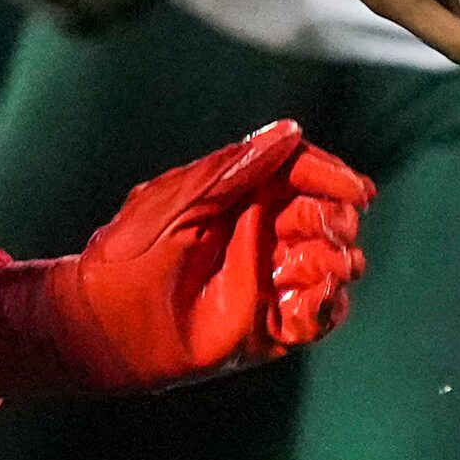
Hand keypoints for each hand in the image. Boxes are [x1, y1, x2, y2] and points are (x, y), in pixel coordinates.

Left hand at [0, 119, 374, 409]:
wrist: (100, 326)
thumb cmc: (128, 256)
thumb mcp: (179, 201)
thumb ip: (234, 168)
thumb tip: (291, 131)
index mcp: (242, 195)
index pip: (304, 173)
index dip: (333, 176)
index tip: (359, 191)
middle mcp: (262, 234)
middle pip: (328, 216)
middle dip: (332, 222)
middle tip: (308, 236)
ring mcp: (269, 281)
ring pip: (335, 266)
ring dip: (331, 265)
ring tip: (295, 273)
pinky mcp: (270, 328)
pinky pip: (320, 316)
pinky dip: (322, 308)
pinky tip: (296, 306)